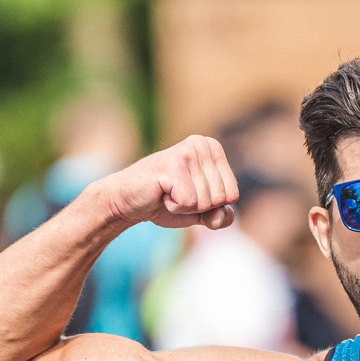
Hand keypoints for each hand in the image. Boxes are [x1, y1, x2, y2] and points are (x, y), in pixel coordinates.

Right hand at [102, 135, 238, 230]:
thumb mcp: (201, 212)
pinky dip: (175, 206)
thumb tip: (222, 215)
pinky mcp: (173, 164)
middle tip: (176, 194)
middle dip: (198, 206)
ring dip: (185, 206)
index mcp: (214, 149)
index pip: (233, 195)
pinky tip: (162, 193)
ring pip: (205, 201)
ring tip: (168, 192)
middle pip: (221, 198)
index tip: (189, 194)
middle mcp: (202, 144)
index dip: (210, 206)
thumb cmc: (165, 203)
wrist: (127, 201)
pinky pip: (189, 202)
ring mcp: (187, 152)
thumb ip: (220, 216)